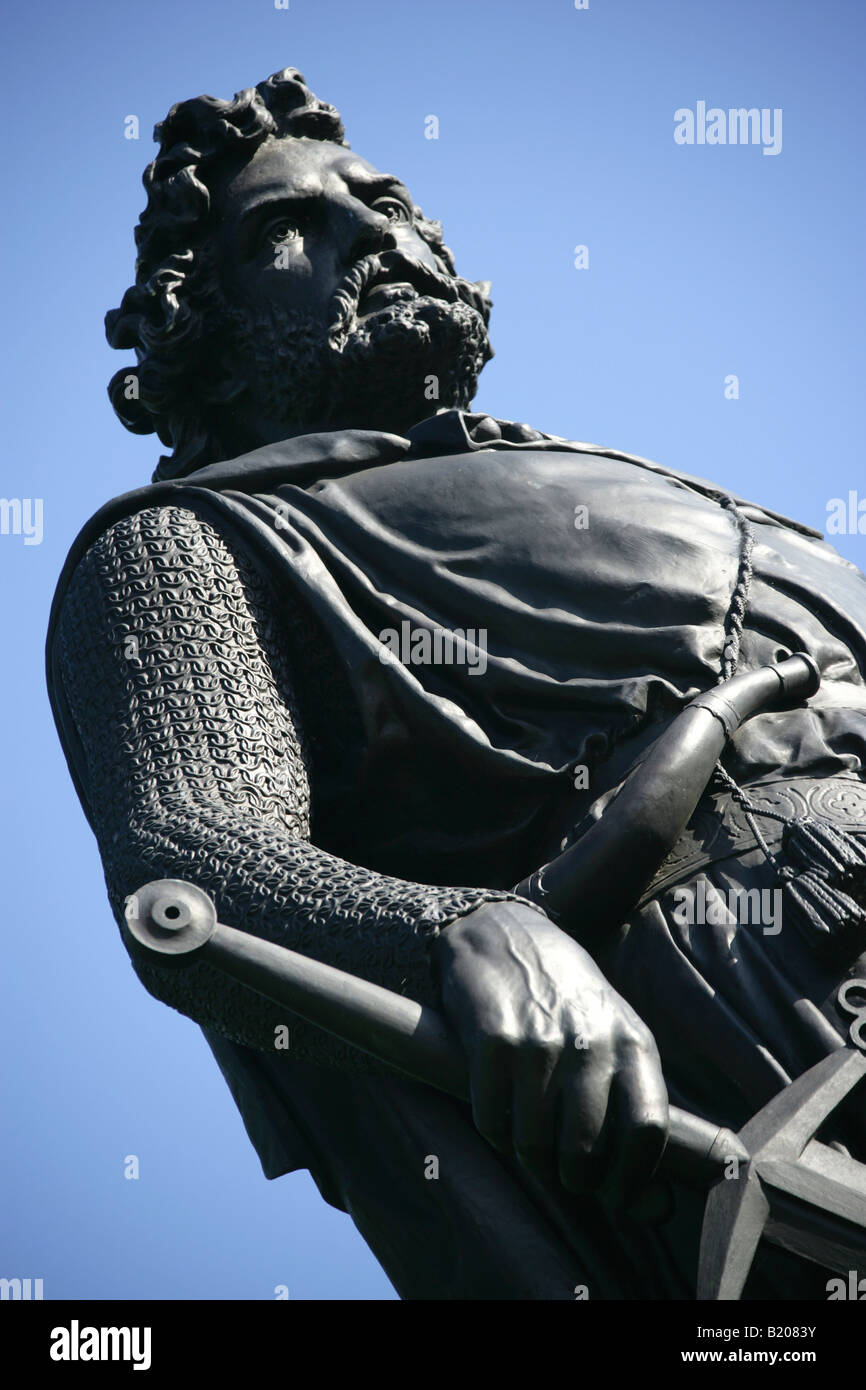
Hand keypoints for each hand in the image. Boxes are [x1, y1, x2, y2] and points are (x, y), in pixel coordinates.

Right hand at [430, 900, 667, 1206]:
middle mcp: (591, 1042)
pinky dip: (493, 1129)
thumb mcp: (614, 1036)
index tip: (615, 1197)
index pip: (646, 1130)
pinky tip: (496, 1109)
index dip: (631, 1179)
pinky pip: (492, 1119)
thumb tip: (656, 1207)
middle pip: (586, 1149)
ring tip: (528, 1137)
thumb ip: (632, 1107)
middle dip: (573, 1177)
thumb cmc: (566, 998)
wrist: (501, 932)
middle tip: (564, 1173)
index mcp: (633, 1042)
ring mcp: (540, 1041)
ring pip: (534, 1143)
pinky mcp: (492, 1040)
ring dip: (529, 1155)